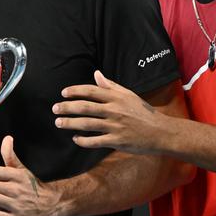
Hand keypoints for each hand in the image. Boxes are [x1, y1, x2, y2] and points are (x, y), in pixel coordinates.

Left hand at [53, 70, 167, 154]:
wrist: (160, 132)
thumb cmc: (143, 112)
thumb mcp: (128, 95)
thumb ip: (111, 86)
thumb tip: (96, 74)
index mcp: (116, 97)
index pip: (91, 91)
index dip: (75, 91)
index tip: (63, 93)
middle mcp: (114, 110)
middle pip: (85, 107)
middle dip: (67, 107)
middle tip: (55, 108)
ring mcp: (115, 126)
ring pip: (87, 124)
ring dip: (70, 123)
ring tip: (59, 123)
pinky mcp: (117, 141)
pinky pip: (95, 141)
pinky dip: (83, 140)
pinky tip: (75, 138)